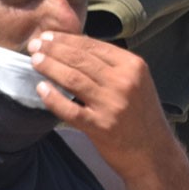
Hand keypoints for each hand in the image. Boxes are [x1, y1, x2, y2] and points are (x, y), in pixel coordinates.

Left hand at [27, 32, 175, 180]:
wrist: (153, 153)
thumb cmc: (141, 115)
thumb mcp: (136, 82)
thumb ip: (112, 65)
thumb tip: (76, 46)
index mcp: (133, 66)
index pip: (93, 46)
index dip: (67, 39)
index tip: (48, 36)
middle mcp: (124, 82)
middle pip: (81, 59)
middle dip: (54, 49)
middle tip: (35, 45)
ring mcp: (112, 104)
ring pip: (73, 79)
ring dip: (50, 67)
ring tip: (35, 61)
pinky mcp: (101, 127)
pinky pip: (70, 109)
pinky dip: (53, 98)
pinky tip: (41, 89)